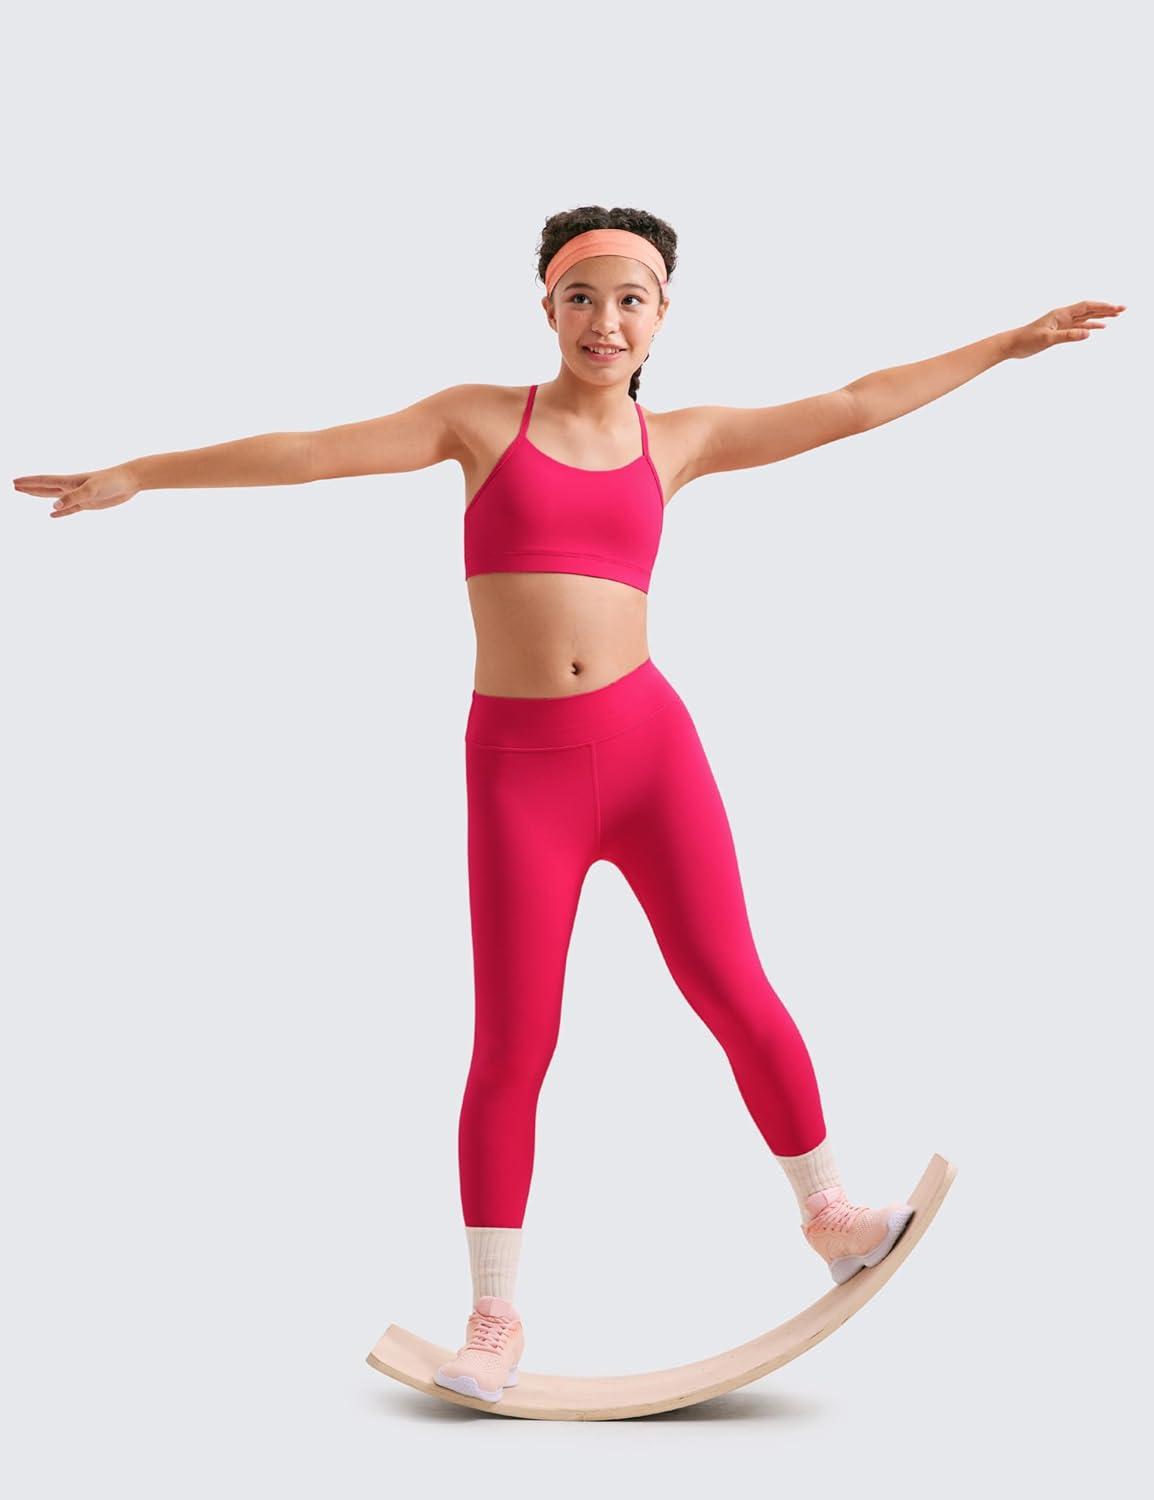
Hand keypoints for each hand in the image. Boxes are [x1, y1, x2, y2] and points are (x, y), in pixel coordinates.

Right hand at [12, 463, 142, 518]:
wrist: (129, 481)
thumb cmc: (112, 481)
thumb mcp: (92, 490)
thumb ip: (73, 498)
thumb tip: (53, 508)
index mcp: (69, 482)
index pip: (44, 481)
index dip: (29, 482)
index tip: (14, 482)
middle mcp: (71, 487)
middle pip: (45, 488)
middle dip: (29, 487)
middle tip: (14, 486)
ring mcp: (79, 495)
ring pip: (54, 497)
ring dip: (40, 496)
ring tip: (27, 494)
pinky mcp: (89, 504)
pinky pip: (70, 509)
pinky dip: (60, 512)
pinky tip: (52, 514)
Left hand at [1006, 301, 1126, 358]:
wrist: (1011, 344)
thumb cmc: (1026, 340)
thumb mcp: (1047, 339)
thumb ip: (1068, 336)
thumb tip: (1089, 334)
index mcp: (1061, 314)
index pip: (1086, 307)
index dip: (1102, 306)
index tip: (1116, 308)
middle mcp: (1063, 316)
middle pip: (1089, 310)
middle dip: (1106, 309)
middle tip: (1124, 309)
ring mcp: (1062, 324)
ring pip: (1086, 318)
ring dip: (1101, 316)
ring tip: (1117, 315)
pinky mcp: (1059, 332)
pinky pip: (1079, 327)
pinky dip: (1090, 326)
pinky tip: (1099, 328)